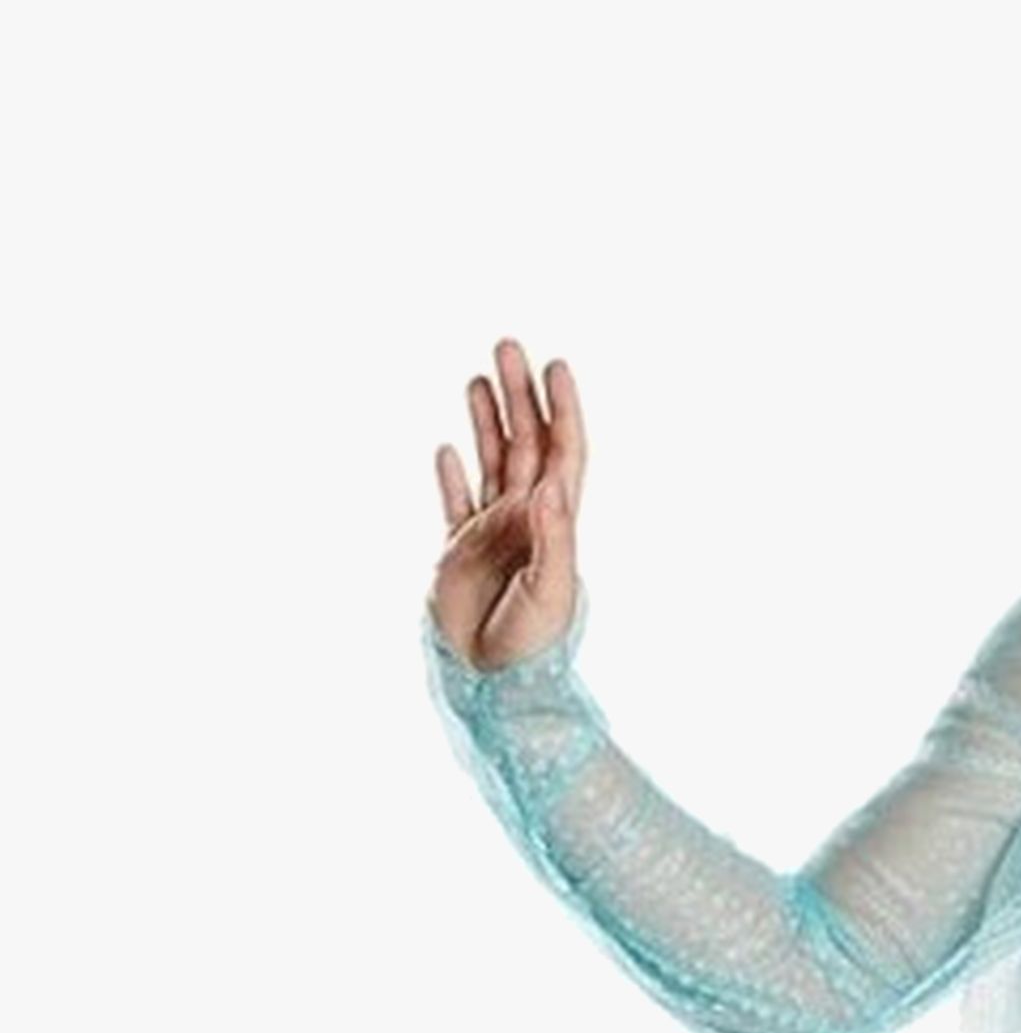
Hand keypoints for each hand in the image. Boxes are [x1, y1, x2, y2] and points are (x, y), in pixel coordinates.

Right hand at [429, 336, 585, 672]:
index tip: (556, 365)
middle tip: (508, 346)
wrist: (493, 686)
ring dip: (487, 421)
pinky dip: (451, 476)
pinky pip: (454, 505)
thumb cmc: (531, 646)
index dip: (562, 410)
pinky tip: (447, 450)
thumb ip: (553, 537)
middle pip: (525, 445)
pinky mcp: (457, 556)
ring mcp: (490, 536)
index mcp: (553, 526)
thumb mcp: (551, 591)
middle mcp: (524, 523)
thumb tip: (551, 484)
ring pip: (490, 464)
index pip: (562, 454)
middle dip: (519, 396)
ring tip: (479, 377)